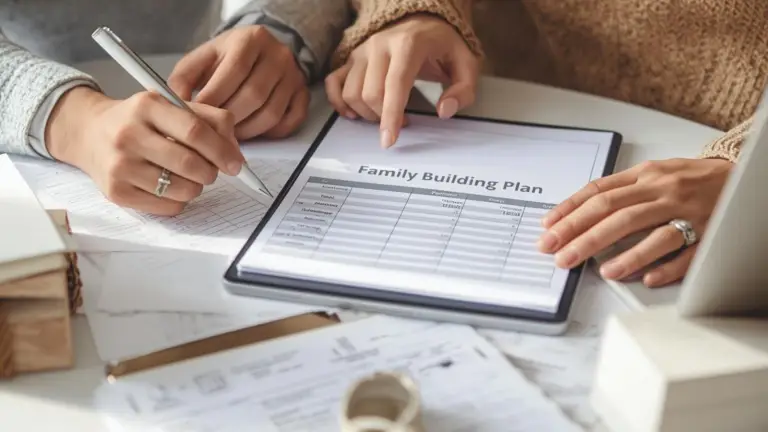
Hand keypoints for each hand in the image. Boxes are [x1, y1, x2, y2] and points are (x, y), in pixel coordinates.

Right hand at [46, 87, 243, 215]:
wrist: (89, 133)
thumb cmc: (140, 121)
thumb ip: (211, 120)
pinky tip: (169, 185)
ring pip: (183, 189)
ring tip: (187, 176)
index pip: (195, 132)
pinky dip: (179, 199)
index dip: (222, 151)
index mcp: (147, 106)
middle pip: (190, 165)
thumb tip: (235, 154)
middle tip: (211, 171)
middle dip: (211, 172)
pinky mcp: (116, 192)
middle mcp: (129, 135)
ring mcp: (120, 166)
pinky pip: (168, 206)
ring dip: (196, 186)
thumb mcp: (172, 106)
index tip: (235, 164)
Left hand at [168, 26, 309, 139]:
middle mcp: (277, 56)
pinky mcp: (303, 95)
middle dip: (229, 119)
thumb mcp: (204, 57)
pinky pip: (289, 122)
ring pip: (271, 114)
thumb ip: (184, 77)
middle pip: (254, 96)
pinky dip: (271, 133)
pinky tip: (253, 132)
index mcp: (250, 40)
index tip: (198, 116)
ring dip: (247, 131)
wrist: (261, 52)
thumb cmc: (229, 58)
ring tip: (229, 136)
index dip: (214, 99)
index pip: (234, 73)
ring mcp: (294, 77)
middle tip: (212, 132)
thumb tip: (175, 103)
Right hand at [325, 14, 479, 147]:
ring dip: (366, 114)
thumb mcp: (466, 63)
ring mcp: (362, 50)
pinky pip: (334, 81)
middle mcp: (379, 44)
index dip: (391, 116)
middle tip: (404, 122)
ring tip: (385, 116)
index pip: (395, 85)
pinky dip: (339, 102)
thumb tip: (443, 112)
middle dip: (384, 118)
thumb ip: (462, 90)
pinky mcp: (352, 56)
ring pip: (351, 92)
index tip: (389, 141)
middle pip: (370, 93)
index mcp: (408, 44)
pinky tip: (354, 113)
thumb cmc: (444, 44)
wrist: (423, 19)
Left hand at [537, 158, 733, 286]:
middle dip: (581, 234)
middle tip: (557, 253)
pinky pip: (687, 252)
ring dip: (623, 253)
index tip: (548, 228)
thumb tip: (576, 212)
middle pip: (615, 212)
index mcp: (646, 176)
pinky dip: (666, 265)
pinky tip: (646, 278)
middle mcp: (664, 191)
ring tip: (599, 270)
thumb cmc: (690, 179)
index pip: (599, 192)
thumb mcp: (653, 175)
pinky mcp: (709, 232)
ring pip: (651, 231)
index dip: (570, 210)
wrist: (742, 175)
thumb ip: (619, 191)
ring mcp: (688, 212)